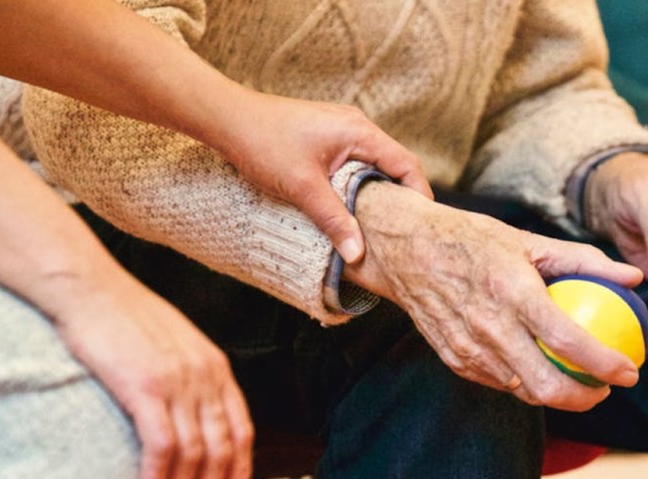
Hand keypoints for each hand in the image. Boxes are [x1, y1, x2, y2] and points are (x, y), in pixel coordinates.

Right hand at [48, 272, 252, 478]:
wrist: (91, 288)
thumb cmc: (125, 315)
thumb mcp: (175, 342)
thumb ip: (191, 374)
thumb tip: (194, 411)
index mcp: (215, 367)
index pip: (241, 430)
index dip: (240, 468)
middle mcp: (204, 376)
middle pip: (223, 447)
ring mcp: (177, 382)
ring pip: (196, 452)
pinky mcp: (145, 387)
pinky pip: (162, 445)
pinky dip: (158, 475)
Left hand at [215, 88, 432, 263]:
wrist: (227, 118)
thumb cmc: (264, 143)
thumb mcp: (303, 188)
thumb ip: (334, 220)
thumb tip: (358, 255)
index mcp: (360, 132)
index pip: (406, 164)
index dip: (419, 196)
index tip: (420, 226)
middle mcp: (356, 127)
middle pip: (393, 165)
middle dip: (399, 199)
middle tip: (401, 233)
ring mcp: (340, 130)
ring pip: (372, 166)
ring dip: (375, 193)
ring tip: (377, 227)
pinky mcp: (325, 137)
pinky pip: (353, 164)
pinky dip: (356, 185)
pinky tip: (348, 208)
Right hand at [344, 182, 641, 411]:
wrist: (406, 249)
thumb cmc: (470, 239)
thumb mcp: (527, 239)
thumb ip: (583, 260)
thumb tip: (632, 276)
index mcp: (512, 291)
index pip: (568, 341)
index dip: (605, 364)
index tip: (629, 370)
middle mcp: (489, 326)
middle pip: (546, 385)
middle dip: (586, 398)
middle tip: (605, 387)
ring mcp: (468, 348)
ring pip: (523, 391)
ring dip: (556, 394)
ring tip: (577, 380)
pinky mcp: (454, 358)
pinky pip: (498, 382)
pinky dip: (524, 381)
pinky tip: (538, 367)